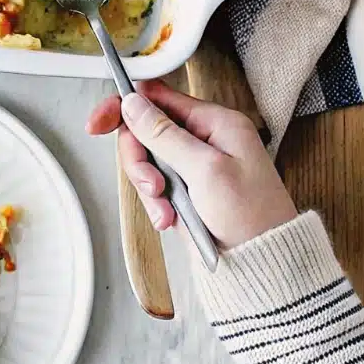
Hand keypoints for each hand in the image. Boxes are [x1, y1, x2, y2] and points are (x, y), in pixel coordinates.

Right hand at [86, 79, 297, 249]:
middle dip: (141, 160)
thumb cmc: (252, 217)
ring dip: (149, 188)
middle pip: (147, 132)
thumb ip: (165, 134)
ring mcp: (195, 167)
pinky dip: (157, 204)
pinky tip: (170, 219)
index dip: (125, 107)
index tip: (99, 122)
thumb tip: (133, 103)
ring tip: (166, 210)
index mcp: (216, 123)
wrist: (264, 266)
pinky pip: (155, 188)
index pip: (159, 98)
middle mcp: (205, 140)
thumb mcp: (205, 170)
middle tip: (152, 185)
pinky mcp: (187, 192)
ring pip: (148, 162)